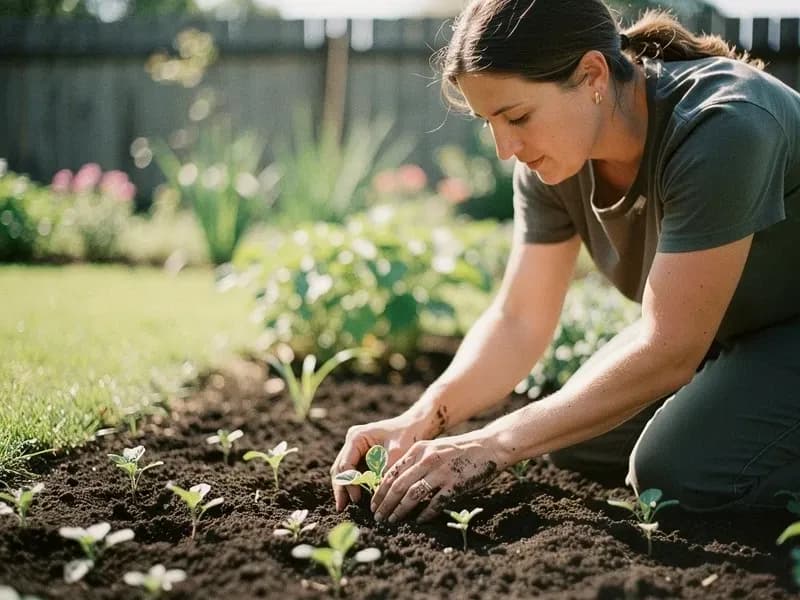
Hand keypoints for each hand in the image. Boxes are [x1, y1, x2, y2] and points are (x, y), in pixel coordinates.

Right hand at [330, 414, 429, 511]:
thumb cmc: (407, 436)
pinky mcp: (360, 455)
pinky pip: (353, 471)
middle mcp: (352, 441)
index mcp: (357, 437)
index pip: (346, 464)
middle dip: (341, 488)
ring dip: (344, 488)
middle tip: (341, 507)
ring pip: (343, 471)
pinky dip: (353, 484)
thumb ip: (385, 471)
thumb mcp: (397, 453)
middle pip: (340, 468)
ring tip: (343, 506)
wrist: (415, 426)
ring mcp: (355, 448)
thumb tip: (377, 493)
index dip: (349, 483)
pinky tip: (355, 498)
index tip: (357, 498)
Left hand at [370, 432, 503, 523]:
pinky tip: (418, 521)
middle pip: (398, 486)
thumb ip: (416, 462)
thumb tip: (396, 485)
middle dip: (385, 504)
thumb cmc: (459, 450)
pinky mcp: (455, 483)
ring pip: (412, 495)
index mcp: (418, 449)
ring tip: (392, 521)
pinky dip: (424, 514)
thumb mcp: (433, 448)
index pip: (392, 473)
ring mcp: (441, 471)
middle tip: (378, 518)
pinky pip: (435, 503)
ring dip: (400, 511)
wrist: (489, 445)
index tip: (373, 505)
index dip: (380, 491)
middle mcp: (427, 459)